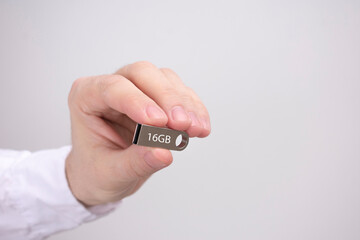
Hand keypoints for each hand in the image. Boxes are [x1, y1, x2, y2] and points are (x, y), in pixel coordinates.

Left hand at [65, 61, 210, 205]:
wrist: (103, 175)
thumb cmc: (96, 171)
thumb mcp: (110, 174)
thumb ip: (135, 163)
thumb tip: (164, 154)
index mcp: (86, 97)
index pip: (113, 87)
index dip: (138, 102)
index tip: (159, 122)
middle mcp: (112, 86)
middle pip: (143, 74)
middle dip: (166, 98)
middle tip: (182, 124)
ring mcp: (137, 89)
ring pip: (165, 80)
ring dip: (184, 104)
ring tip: (195, 130)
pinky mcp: (158, 99)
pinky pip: (180, 95)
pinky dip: (194, 110)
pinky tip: (200, 127)